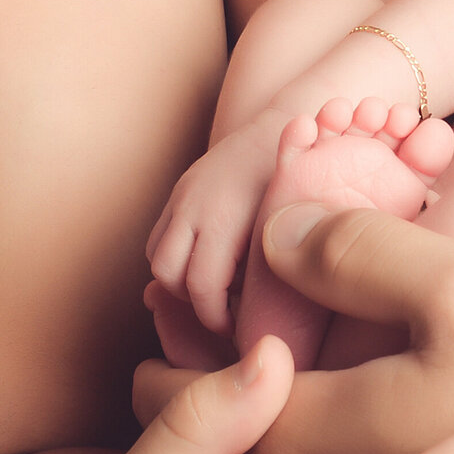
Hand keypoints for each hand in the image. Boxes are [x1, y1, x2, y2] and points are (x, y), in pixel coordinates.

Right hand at [147, 116, 286, 334]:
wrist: (282, 126)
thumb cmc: (296, 180)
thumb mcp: (284, 228)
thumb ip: (267, 268)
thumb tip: (254, 317)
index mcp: (223, 216)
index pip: (201, 286)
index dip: (216, 318)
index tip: (236, 327)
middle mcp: (194, 204)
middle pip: (167, 275)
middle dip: (190, 303)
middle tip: (223, 314)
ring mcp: (182, 195)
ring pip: (156, 257)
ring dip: (178, 281)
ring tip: (215, 289)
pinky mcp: (179, 190)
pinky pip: (159, 236)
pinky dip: (175, 257)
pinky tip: (208, 262)